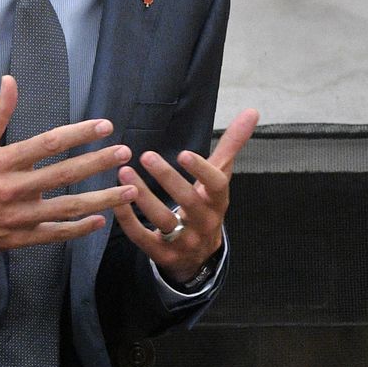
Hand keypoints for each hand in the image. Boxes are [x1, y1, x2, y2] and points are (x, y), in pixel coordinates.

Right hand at [0, 76, 136, 264]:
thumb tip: (11, 81)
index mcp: (2, 162)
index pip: (49, 143)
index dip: (80, 133)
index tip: (105, 126)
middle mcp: (12, 189)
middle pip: (64, 174)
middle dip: (98, 162)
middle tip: (125, 153)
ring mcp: (17, 216)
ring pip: (67, 207)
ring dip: (102, 199)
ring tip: (129, 190)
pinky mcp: (17, 239)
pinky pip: (54, 234)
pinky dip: (78, 229)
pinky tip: (100, 221)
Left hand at [115, 108, 258, 285]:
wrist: (200, 255)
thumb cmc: (207, 205)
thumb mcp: (220, 178)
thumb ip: (231, 145)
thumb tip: (252, 111)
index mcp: (218, 201)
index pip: (216, 185)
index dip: (201, 171)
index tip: (183, 153)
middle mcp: (204, 222)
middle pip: (188, 201)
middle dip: (167, 179)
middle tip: (146, 155)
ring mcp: (184, 241)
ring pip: (163, 220)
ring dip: (142, 197)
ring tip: (124, 172)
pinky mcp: (162, 254)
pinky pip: (143, 238)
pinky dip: (128, 220)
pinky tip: (116, 200)